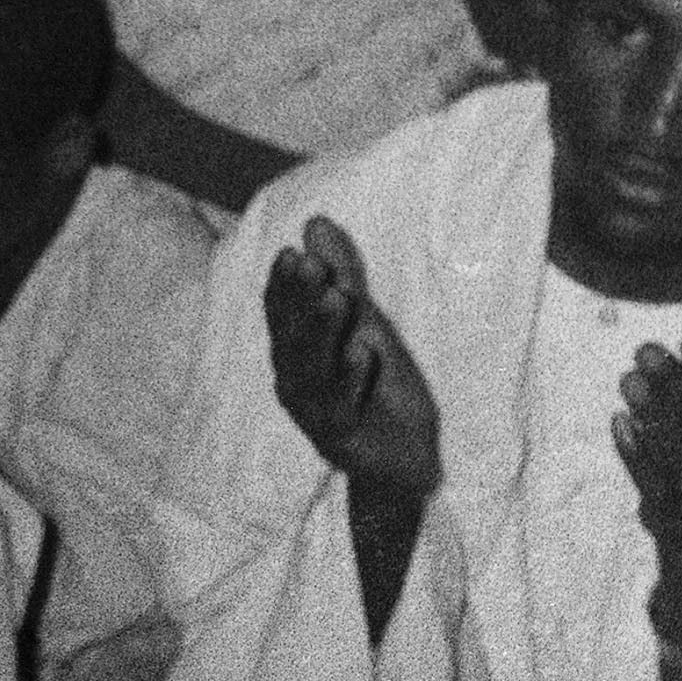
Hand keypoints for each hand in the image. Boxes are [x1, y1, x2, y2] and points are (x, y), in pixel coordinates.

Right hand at [263, 217, 441, 500]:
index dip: (283, 284)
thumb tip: (315, 221)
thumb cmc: (377, 386)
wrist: (400, 459)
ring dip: (322, 332)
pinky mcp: (339, 438)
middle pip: (291, 335)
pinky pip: (341, 406)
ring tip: (336, 298)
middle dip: (298, 299)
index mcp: (293, 351)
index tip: (290, 252)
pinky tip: (363, 350)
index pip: (280, 312)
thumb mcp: (363, 322)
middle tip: (307, 264)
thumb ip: (340, 275)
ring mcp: (312, 412)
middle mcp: (293, 380)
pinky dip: (350, 379)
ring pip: (312, 367)